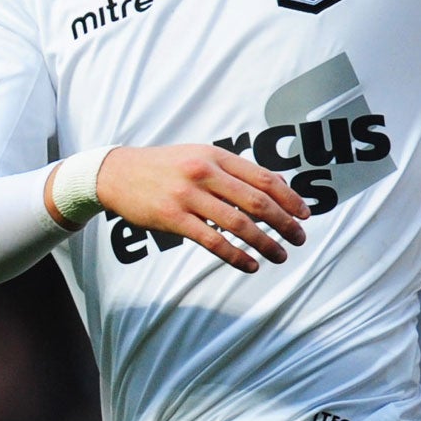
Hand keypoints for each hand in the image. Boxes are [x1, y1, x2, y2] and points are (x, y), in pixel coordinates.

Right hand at [69, 145, 307, 272]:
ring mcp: (188, 195)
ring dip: (265, 243)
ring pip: (238, 224)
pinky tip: (251, 264)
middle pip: (257, 202)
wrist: (115, 173)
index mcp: (217, 156)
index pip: (264, 178)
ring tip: (281, 255)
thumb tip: (277, 186)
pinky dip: (236, 255)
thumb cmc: (166, 166)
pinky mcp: (173, 218)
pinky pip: (213, 241)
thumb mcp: (201, 156)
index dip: (290, 198)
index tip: (305, 214)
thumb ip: (236, 171)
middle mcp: (205, 173)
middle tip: (300, 238)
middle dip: (285, 222)